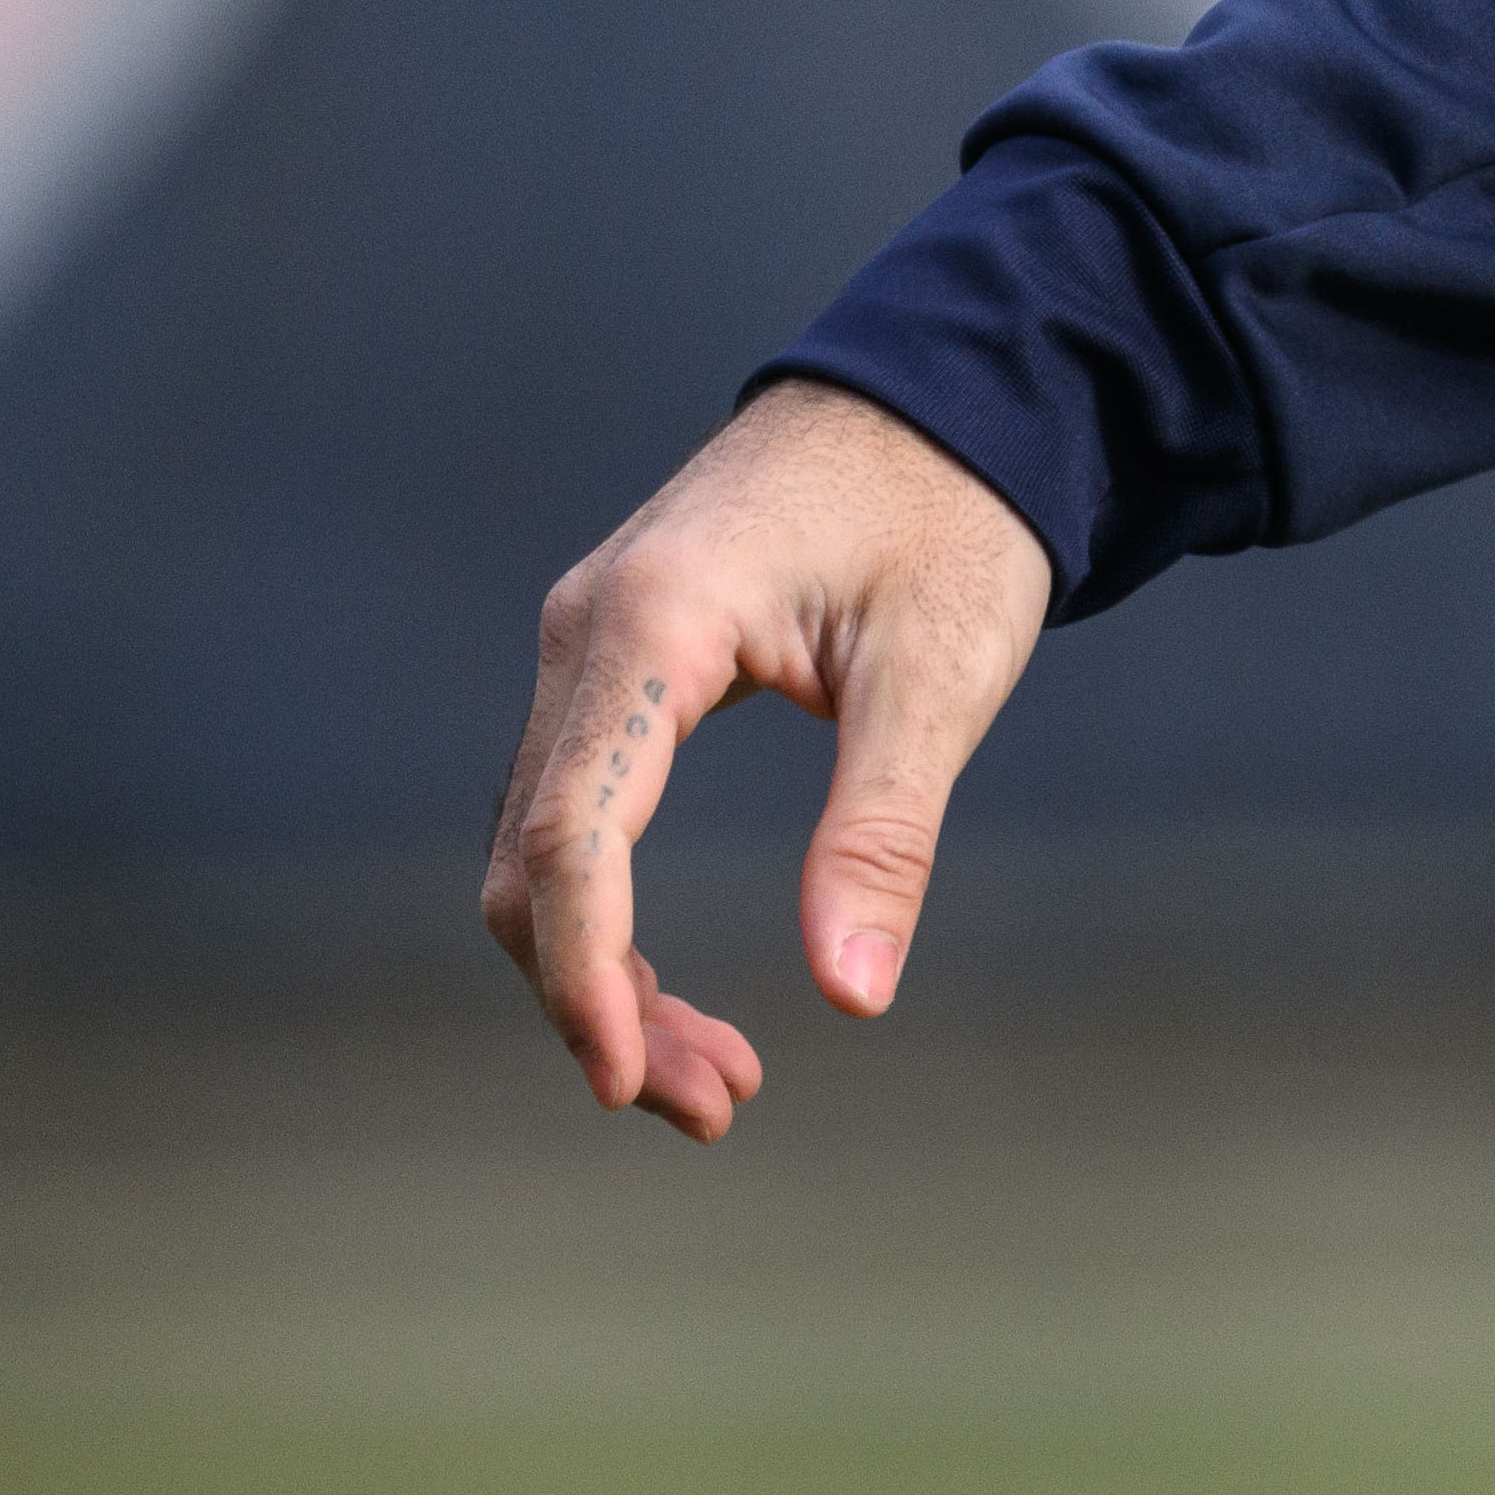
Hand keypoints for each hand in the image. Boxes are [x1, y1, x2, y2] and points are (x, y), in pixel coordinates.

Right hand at [478, 378, 1050, 1133]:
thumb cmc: (955, 512)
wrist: (950, 392)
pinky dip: (614, 915)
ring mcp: (590, 648)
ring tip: (722, 1075)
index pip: (575, 837)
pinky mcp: (619, 666)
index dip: (586, 977)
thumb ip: (885, 827)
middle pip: (540, 864)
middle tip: (720, 1103)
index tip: (631, 1084)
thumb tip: (853, 993)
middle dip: (603, 1001)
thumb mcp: (941, 667)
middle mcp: (587, 634)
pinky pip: (580, 814)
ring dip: (607, 976)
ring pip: (548, 852)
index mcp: (653, 624)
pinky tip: (679, 993)